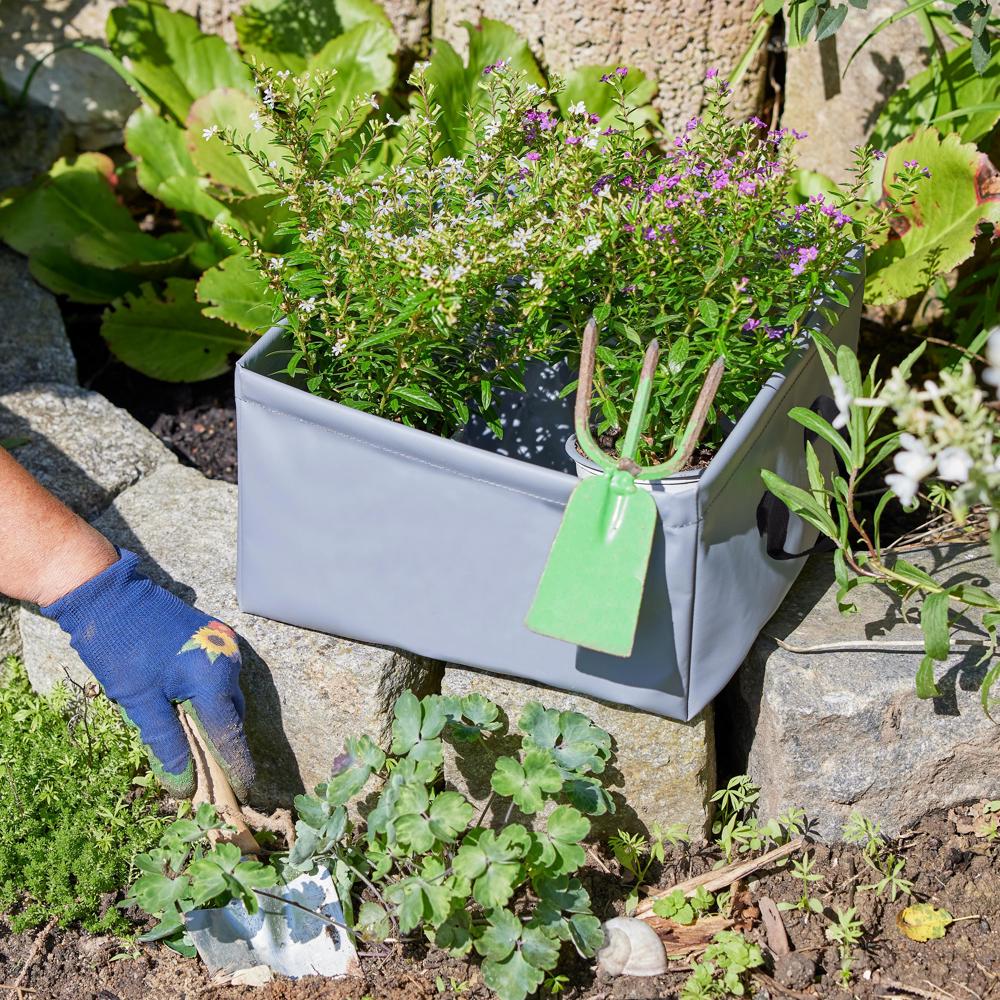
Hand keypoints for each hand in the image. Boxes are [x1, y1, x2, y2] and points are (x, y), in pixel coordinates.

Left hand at [40, 549, 254, 798]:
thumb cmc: (121, 648)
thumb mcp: (139, 702)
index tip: (242, 794)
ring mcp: (222, 644)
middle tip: (208, 775)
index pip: (229, 734)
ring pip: (225, 694)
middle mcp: (227, 659)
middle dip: (222, 744)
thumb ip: (166, 743)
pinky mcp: (212, 635)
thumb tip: (183, 784)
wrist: (108, 594)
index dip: (235, 767)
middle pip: (231, 714)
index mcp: (213, 678)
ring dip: (213, 718)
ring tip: (193, 744)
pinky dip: (207, 697)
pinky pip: (217, 675)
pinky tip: (185, 707)